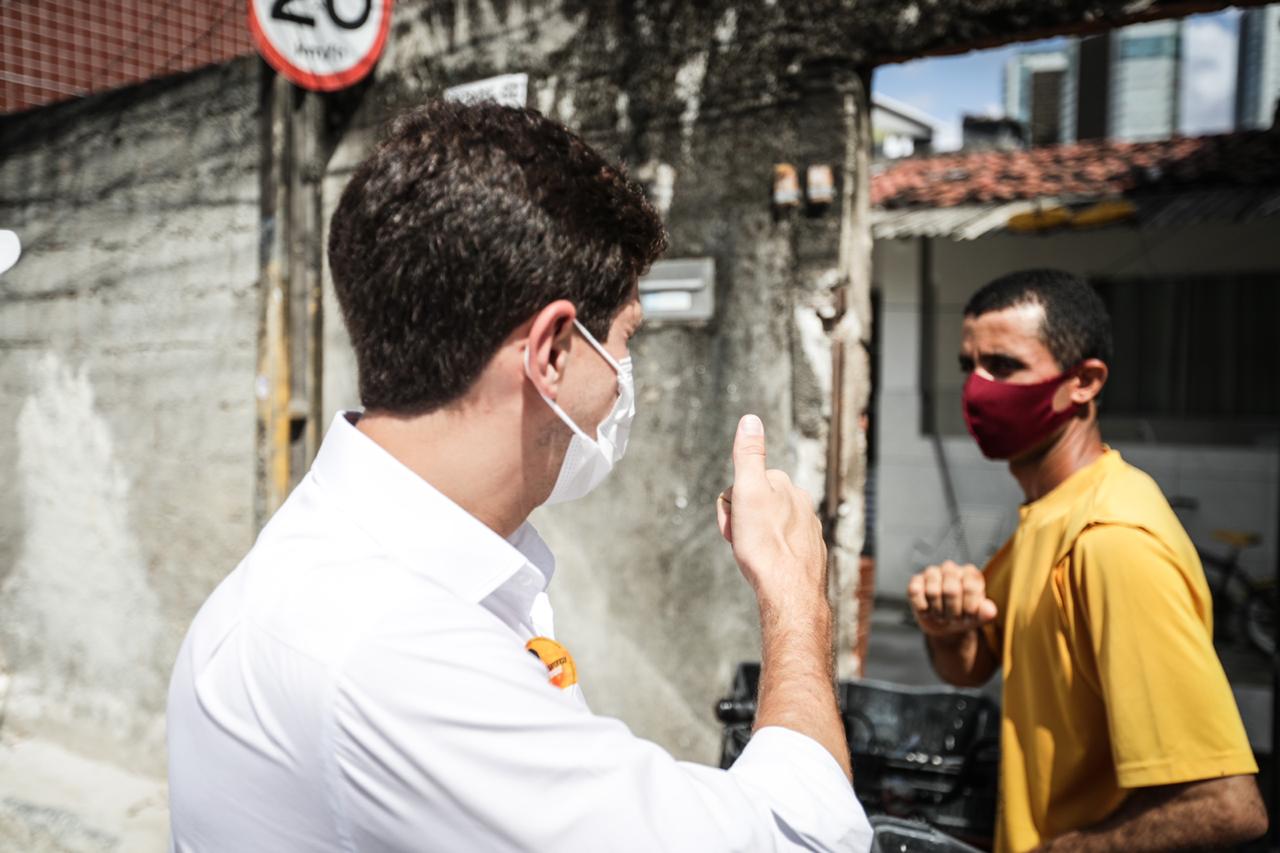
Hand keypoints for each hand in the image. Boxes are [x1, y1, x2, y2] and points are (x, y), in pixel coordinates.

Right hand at [716, 414, 826, 607]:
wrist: (789, 591)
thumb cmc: (764, 544)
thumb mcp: (748, 491)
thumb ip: (748, 454)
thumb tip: (750, 419)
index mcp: (786, 485)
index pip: (744, 484)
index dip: (731, 505)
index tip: (735, 522)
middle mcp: (801, 503)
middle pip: (756, 505)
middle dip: (742, 521)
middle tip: (742, 541)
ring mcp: (808, 529)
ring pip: (768, 526)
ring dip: (754, 538)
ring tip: (754, 555)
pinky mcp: (810, 553)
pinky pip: (782, 546)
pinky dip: (771, 553)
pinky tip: (768, 566)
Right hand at [907, 560, 997, 638]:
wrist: (945, 624)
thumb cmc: (964, 615)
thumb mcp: (978, 617)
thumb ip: (987, 613)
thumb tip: (990, 610)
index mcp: (970, 573)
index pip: (970, 587)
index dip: (969, 607)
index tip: (969, 616)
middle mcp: (951, 568)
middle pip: (951, 590)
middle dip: (952, 611)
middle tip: (954, 617)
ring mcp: (932, 573)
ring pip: (932, 592)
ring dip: (938, 611)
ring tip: (942, 614)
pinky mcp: (915, 581)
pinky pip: (915, 592)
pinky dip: (922, 607)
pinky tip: (928, 610)